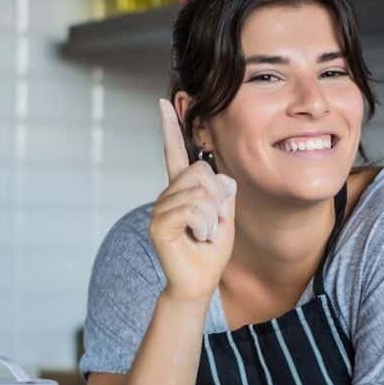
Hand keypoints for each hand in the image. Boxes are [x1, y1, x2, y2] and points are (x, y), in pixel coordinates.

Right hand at [149, 99, 236, 303]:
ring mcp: (160, 208)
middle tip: (211, 223)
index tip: (164, 103)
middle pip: (200, 172)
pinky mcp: (158, 224)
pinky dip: (204, 226)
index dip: (170, 127)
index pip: (174, 152)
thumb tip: (220, 178)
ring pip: (199, 193)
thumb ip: (224, 194)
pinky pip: (192, 210)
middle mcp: (167, 194)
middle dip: (216, 198)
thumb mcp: (225, 216)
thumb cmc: (211, 251)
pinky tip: (198, 239)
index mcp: (183, 189)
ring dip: (212, 218)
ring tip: (203, 234)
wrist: (199, 282)